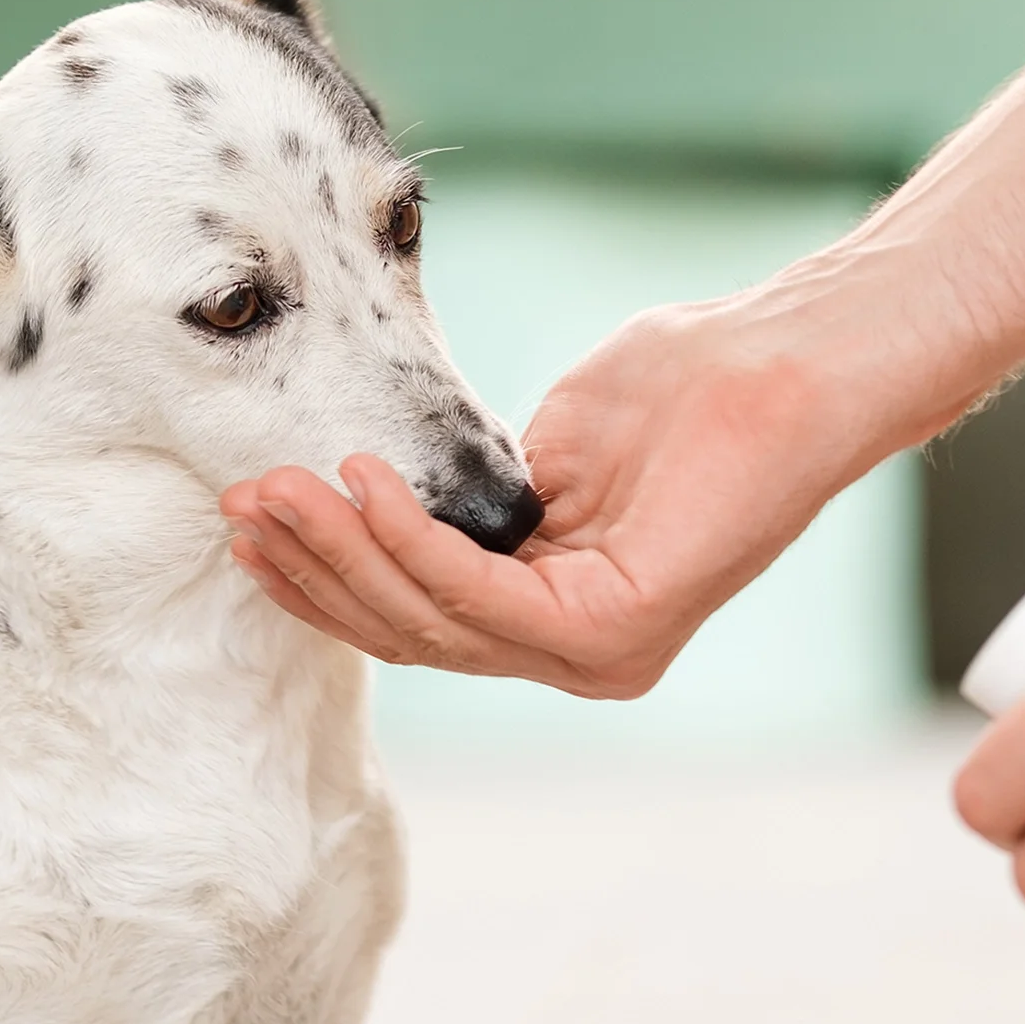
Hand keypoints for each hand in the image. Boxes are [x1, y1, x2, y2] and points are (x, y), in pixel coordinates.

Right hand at [217, 286, 904, 697]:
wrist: (784, 365)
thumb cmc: (687, 389)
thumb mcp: (549, 451)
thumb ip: (475, 500)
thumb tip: (391, 507)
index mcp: (563, 624)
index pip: (420, 621)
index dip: (328, 579)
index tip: (252, 525)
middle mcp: (581, 658)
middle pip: (413, 634)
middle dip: (315, 571)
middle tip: (240, 507)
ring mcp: (601, 655)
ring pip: (434, 619)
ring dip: (341, 551)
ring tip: (277, 490)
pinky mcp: (620, 628)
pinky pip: (482, 593)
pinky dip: (409, 540)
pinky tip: (360, 483)